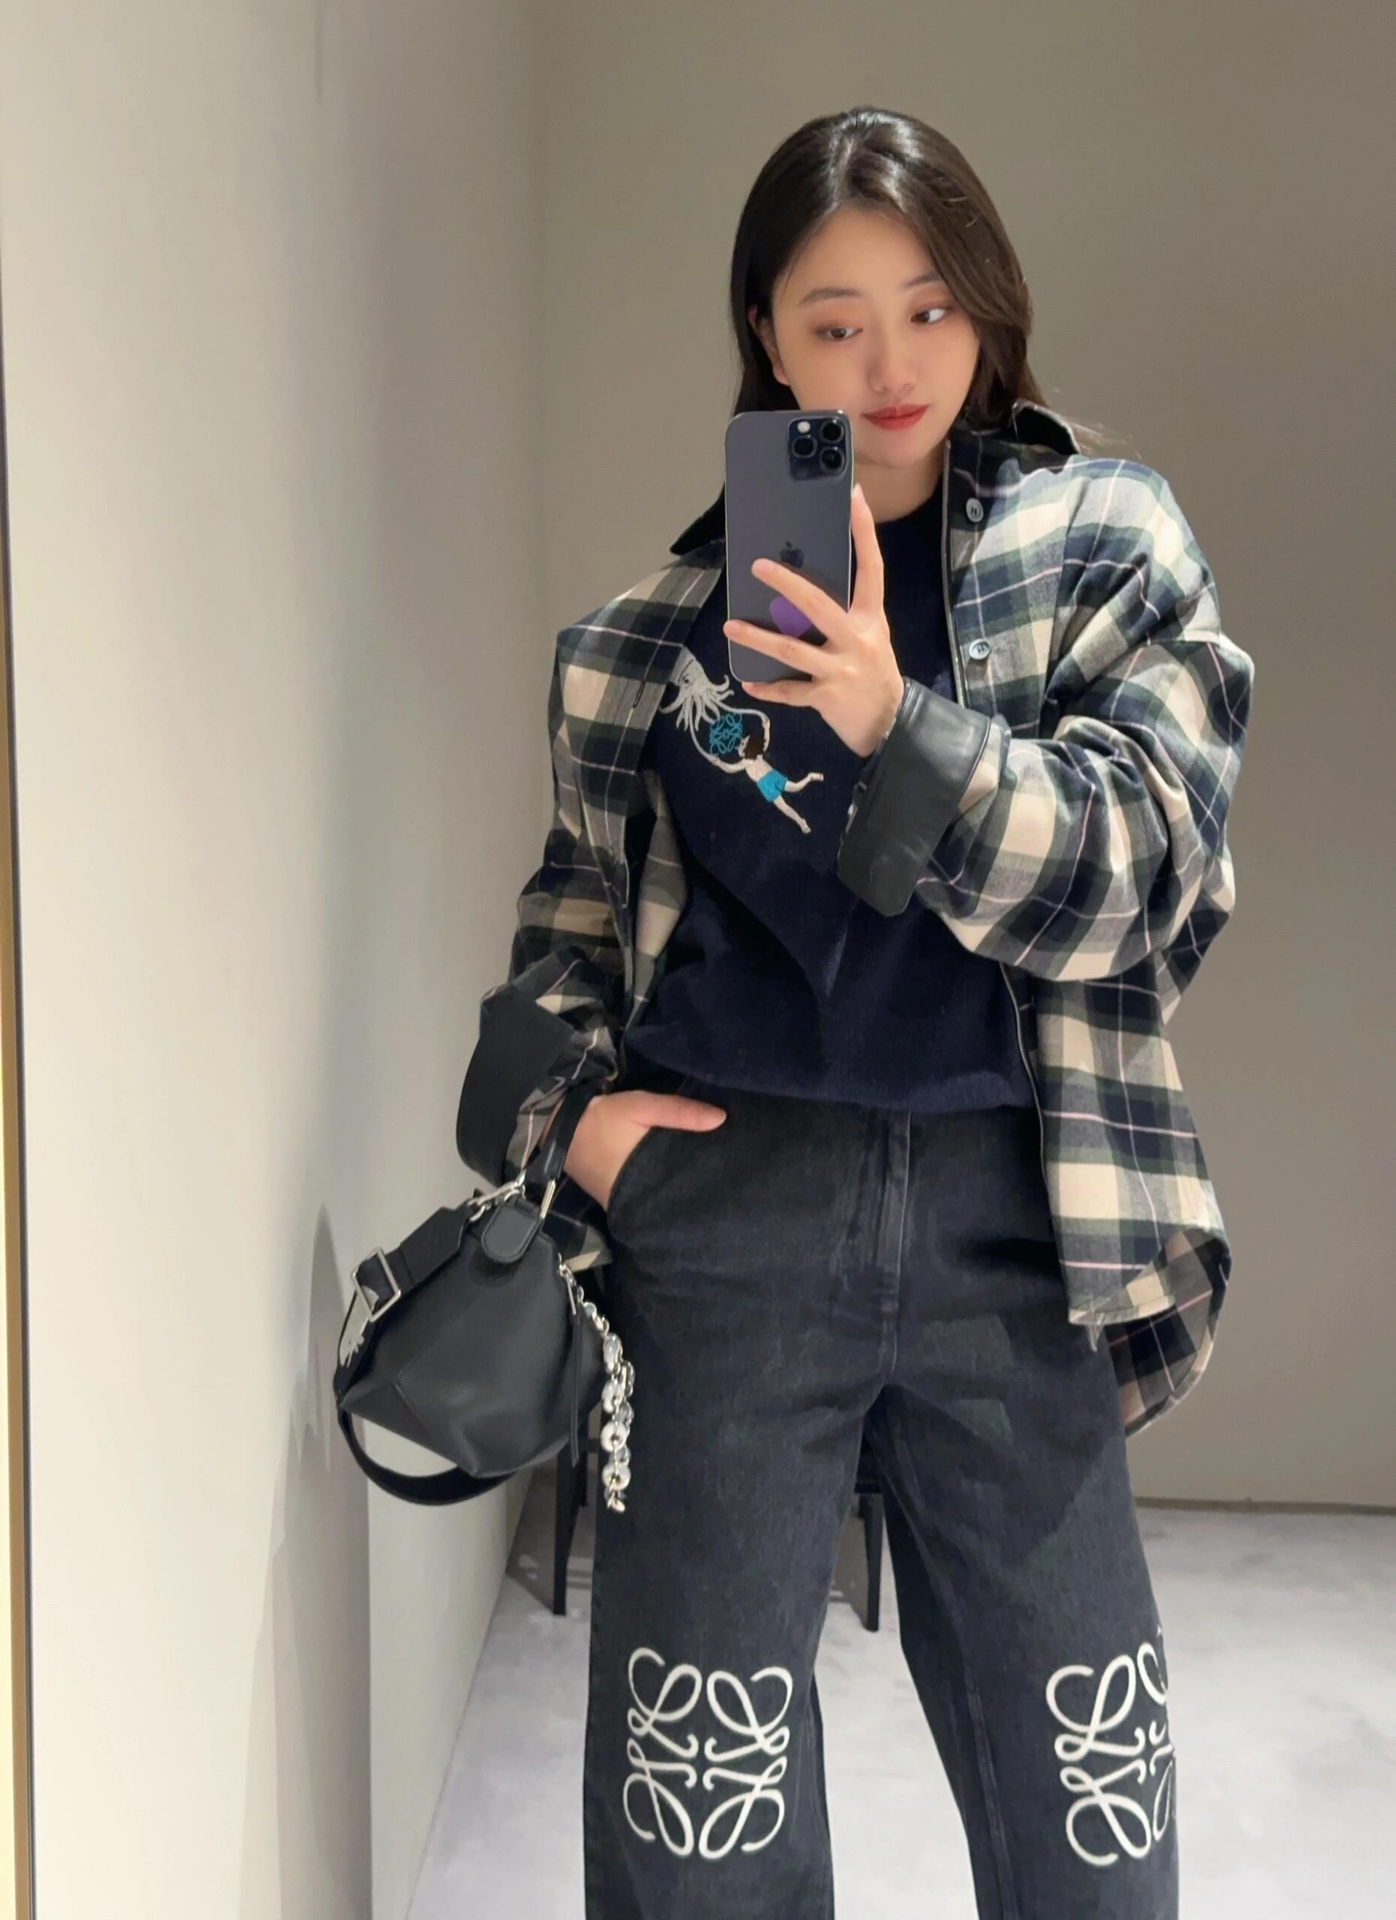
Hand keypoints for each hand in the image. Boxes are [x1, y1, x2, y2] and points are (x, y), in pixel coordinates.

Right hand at [563, 1088, 726, 1209]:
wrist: (556, 1128)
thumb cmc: (602, 1118)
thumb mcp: (641, 1106)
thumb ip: (678, 1112)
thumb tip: (722, 1119)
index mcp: (651, 1175)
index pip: (689, 1185)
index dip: (710, 1177)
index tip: (733, 1166)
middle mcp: (641, 1196)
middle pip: (677, 1192)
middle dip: (695, 1182)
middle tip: (723, 1168)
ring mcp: (624, 1201)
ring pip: (661, 1195)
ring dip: (676, 1184)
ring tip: (705, 1170)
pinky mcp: (613, 1198)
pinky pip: (645, 1193)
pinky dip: (657, 1184)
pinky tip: (671, 1173)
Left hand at [721, 481, 905, 758]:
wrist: (890, 722)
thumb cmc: (873, 670)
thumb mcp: (870, 634)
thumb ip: (844, 612)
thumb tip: (797, 588)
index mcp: (870, 617)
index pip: (871, 567)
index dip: (864, 532)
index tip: (854, 496)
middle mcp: (856, 639)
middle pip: (817, 604)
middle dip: (786, 583)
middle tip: (757, 567)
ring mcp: (840, 669)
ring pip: (791, 650)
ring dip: (757, 639)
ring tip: (730, 626)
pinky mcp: (826, 697)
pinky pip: (790, 692)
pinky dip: (768, 689)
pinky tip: (749, 683)